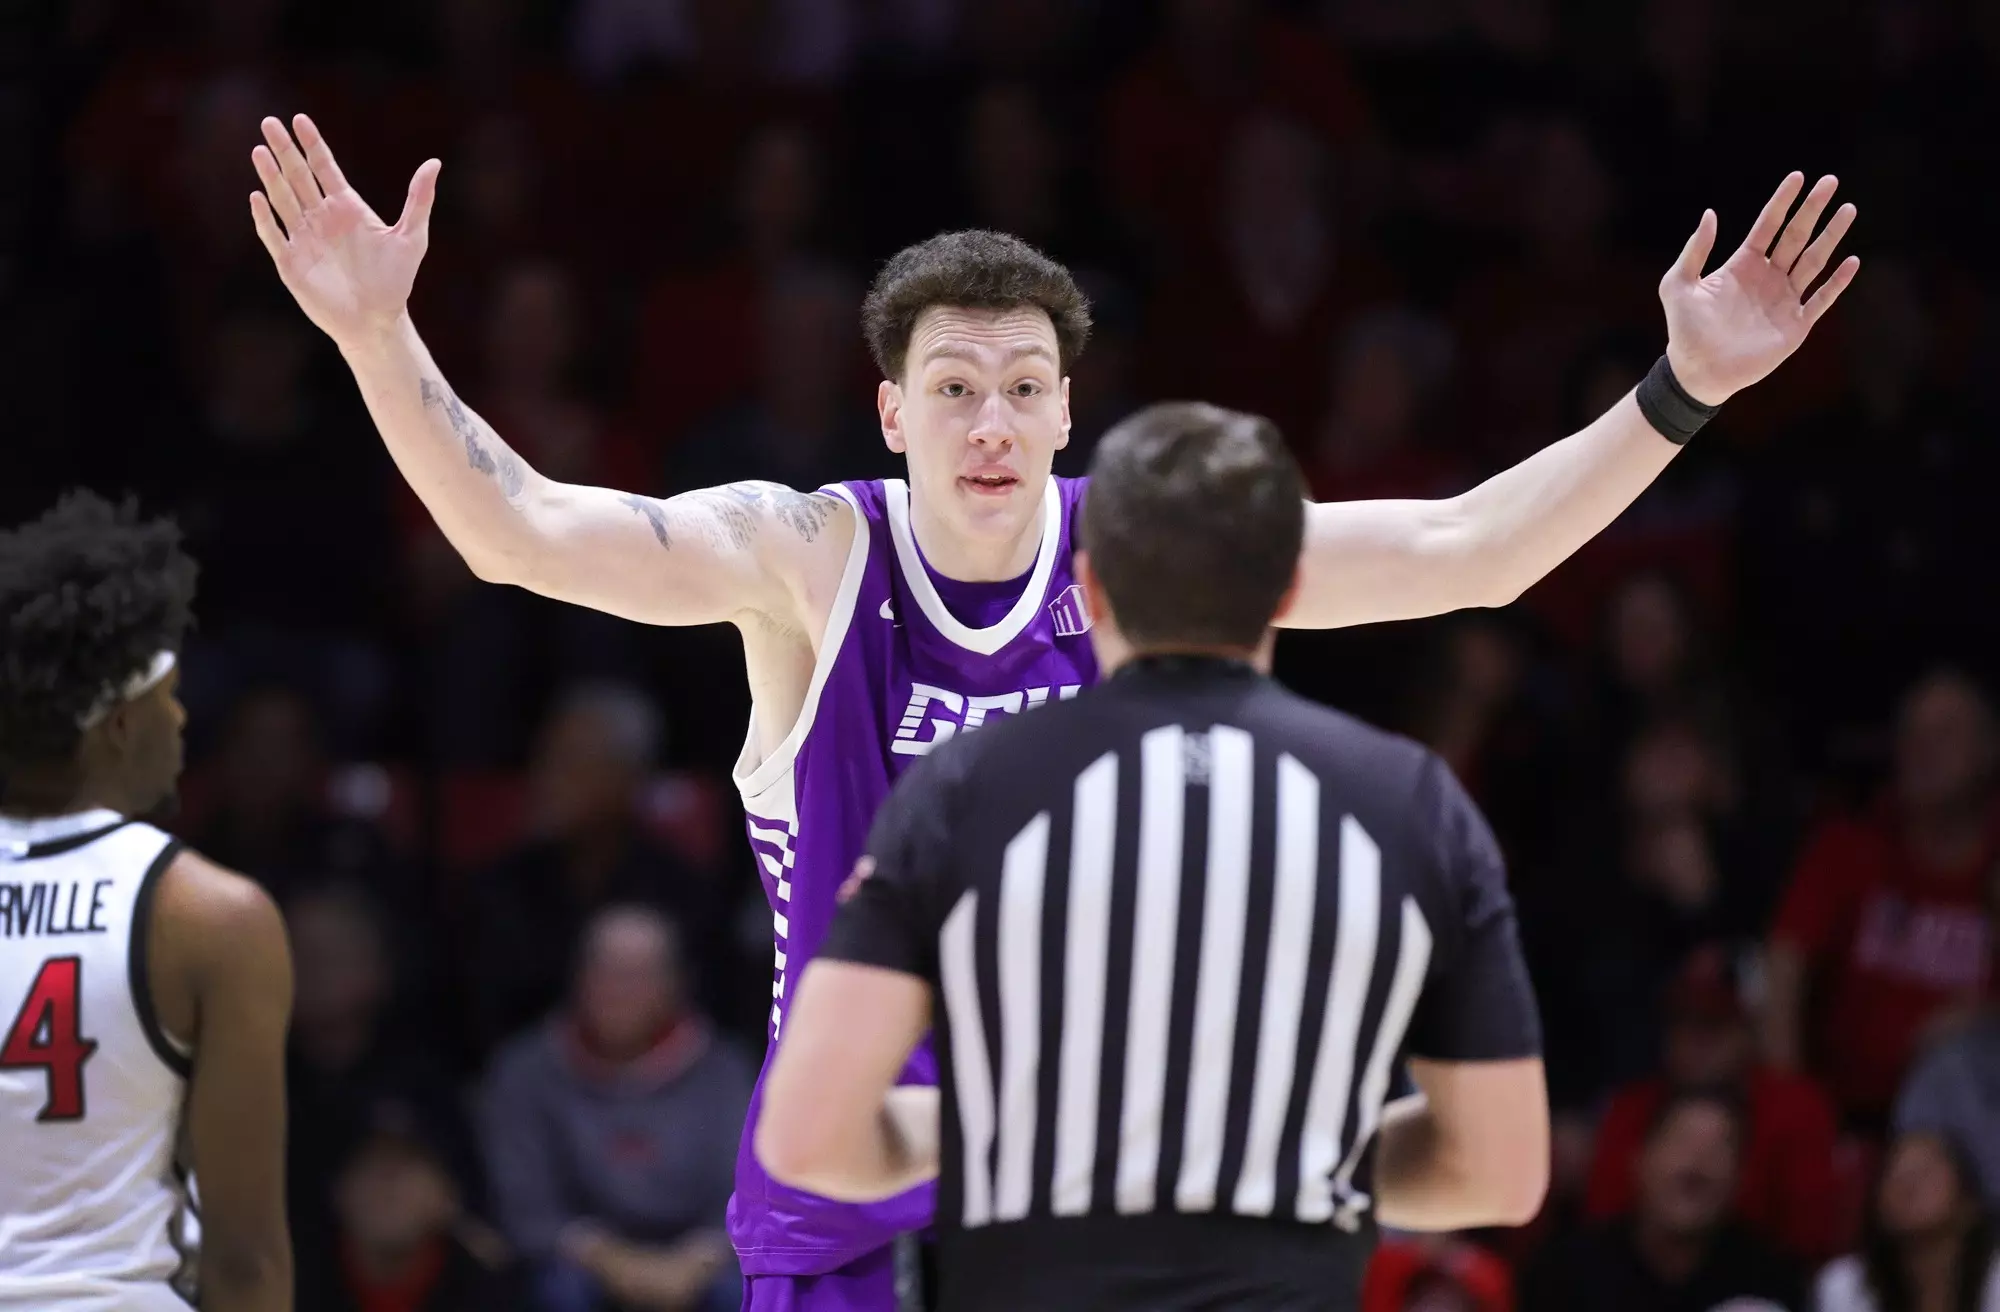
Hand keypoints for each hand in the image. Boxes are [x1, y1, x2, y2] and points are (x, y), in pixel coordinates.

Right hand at [248, 113, 440, 348]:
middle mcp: (321, 217)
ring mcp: (304, 238)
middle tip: (269, 123)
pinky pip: (274, 235)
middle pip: (298, 176)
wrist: (377, 321)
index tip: (300, 119)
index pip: (325, 168)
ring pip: (283, 200)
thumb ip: (419, 200)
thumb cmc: (395, 281)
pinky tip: (258, 197)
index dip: (312, 144)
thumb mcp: (412, 238)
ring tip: (260, 151)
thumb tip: (434, 163)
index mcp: (347, 207)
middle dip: (284, 150)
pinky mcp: (291, 262)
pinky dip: (265, 218)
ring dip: (271, 176)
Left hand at [1659, 172, 1860, 404]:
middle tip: (1830, 182)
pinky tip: (1852, 261)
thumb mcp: (1678, 285)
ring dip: (1831, 236)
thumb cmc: (1684, 329)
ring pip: (1814, 261)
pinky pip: (1821, 300)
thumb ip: (1694, 250)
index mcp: (1743, 265)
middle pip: (1796, 236)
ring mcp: (1784, 300)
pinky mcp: (1795, 325)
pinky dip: (1836, 282)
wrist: (1697, 370)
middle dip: (1813, 209)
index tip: (1798, 176)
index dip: (1782, 201)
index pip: (1768, 226)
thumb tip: (1710, 213)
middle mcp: (1768, 277)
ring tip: (1847, 209)